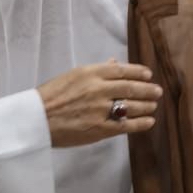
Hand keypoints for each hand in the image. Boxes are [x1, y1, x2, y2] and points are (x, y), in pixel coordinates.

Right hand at [37, 61, 161, 147]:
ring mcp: (100, 109)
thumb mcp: (71, 76)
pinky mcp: (100, 128)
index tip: (148, 75)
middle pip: (131, 88)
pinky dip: (141, 123)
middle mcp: (99, 89)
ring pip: (132, 106)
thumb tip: (114, 63)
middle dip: (147, 90)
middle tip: (157, 92)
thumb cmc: (50, 97)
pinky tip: (149, 122)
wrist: (35, 119)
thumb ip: (96, 71)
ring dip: (146, 106)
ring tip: (153, 106)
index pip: (122, 70)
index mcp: (90, 73)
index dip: (138, 72)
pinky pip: (126, 125)